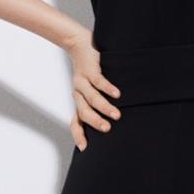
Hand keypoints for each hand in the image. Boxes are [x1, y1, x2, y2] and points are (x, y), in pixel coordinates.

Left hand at [63, 26, 121, 150]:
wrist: (79, 45)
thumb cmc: (90, 71)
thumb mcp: (90, 89)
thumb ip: (97, 104)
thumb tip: (113, 121)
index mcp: (78, 101)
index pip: (76, 122)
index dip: (79, 135)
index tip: (85, 148)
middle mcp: (78, 94)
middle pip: (83, 112)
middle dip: (95, 122)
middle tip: (107, 129)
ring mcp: (82, 82)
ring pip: (91, 98)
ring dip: (104, 107)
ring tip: (117, 115)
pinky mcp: (89, 70)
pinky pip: (98, 81)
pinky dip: (108, 88)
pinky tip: (117, 94)